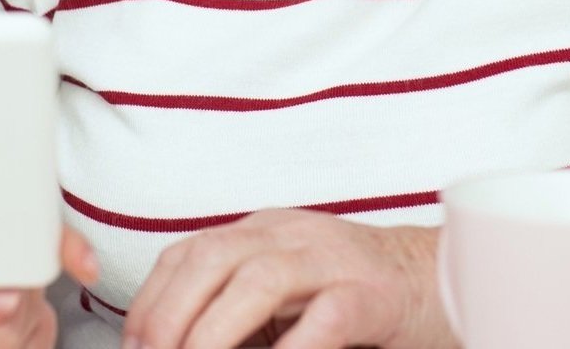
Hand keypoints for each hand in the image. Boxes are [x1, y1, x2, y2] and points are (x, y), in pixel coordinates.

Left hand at [123, 212, 450, 348]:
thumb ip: (240, 309)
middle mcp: (290, 236)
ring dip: (216, 330)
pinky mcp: (371, 295)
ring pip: (259, 281)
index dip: (153, 299)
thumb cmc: (352, 294)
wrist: (437, 278)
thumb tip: (180, 343)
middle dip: (171, 314)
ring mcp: (331, 261)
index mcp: (262, 232)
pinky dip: (295, 347)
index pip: (189, 252)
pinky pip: (327, 318)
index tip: (132, 344)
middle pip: (212, 259)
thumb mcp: (285, 290)